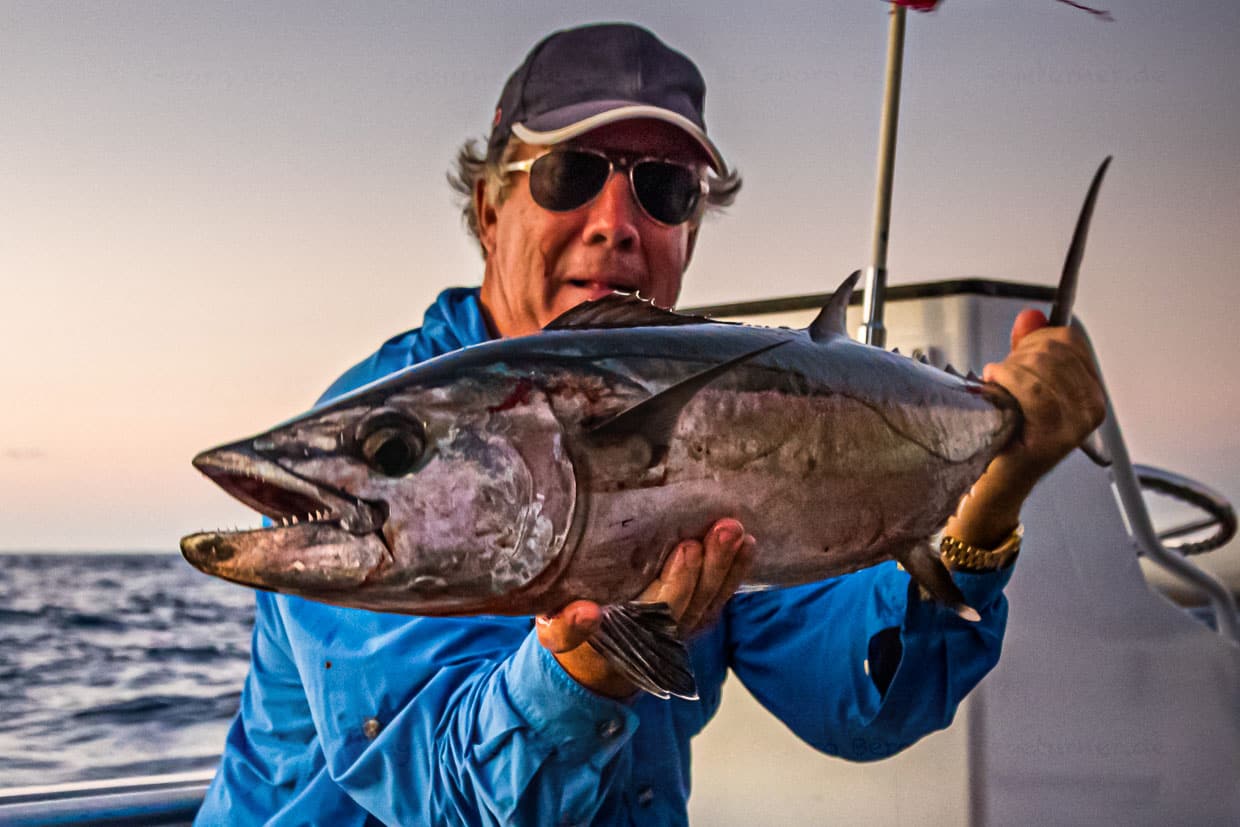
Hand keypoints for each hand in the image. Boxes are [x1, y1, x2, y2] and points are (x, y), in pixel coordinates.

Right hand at [535, 518, 755, 697]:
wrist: (592, 664)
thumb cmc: (570, 634)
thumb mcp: (554, 634)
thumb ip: (565, 628)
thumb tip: (585, 613)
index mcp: (624, 637)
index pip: (658, 611)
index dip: (677, 581)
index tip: (687, 548)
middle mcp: (658, 636)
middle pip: (693, 602)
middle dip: (712, 566)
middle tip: (724, 528)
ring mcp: (678, 628)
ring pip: (710, 600)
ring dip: (728, 566)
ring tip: (739, 532)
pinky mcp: (691, 618)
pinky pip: (717, 599)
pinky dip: (734, 573)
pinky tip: (746, 544)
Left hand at [945, 309, 1105, 547]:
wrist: (996, 480)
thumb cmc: (1008, 434)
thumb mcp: (1020, 381)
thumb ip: (1028, 347)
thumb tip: (1032, 316)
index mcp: (1090, 390)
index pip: (1069, 339)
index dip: (1035, 340)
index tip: (1018, 355)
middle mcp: (1092, 406)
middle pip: (1055, 348)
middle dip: (1020, 356)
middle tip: (1003, 376)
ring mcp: (1077, 421)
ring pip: (1042, 366)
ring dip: (1009, 371)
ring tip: (998, 387)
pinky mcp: (1057, 434)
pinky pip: (1033, 391)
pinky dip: (1007, 383)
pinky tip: (994, 387)